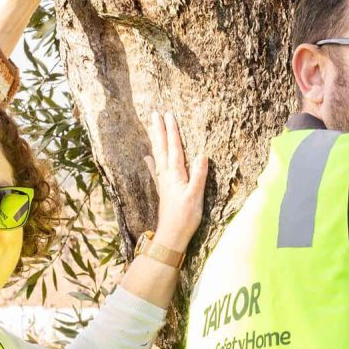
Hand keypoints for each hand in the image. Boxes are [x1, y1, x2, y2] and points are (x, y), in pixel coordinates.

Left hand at [146, 108, 207, 253]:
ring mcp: (163, 182)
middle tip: (155, 113)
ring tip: (152, 127)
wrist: (171, 236)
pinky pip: (156, 170)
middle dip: (159, 130)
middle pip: (162, 147)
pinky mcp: (163, 189)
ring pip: (158, 155)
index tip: (169, 114)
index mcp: (176, 174)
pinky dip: (151, 161)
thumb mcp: (195, 197)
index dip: (172, 131)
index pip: (174, 148)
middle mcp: (167, 175)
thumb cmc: (185, 218)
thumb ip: (198, 176)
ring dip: (155, 140)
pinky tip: (147, 156)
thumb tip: (202, 155)